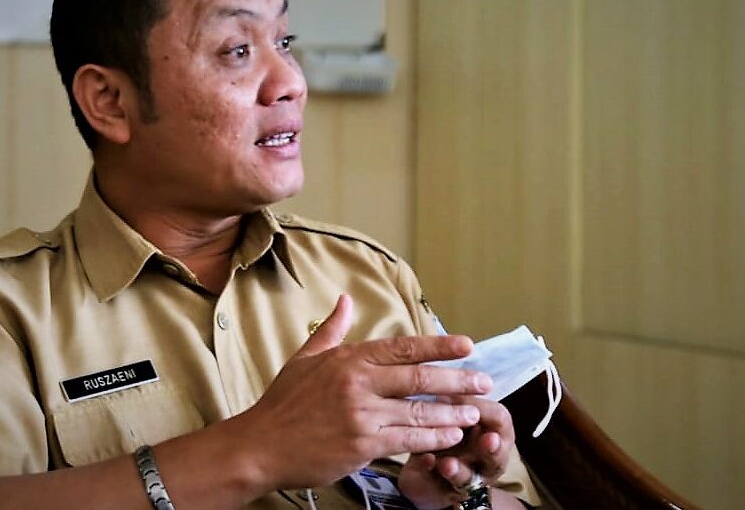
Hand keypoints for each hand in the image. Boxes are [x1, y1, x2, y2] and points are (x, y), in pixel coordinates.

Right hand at [233, 294, 492, 490]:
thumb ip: (332, 330)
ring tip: (475, 412)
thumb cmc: (282, 404)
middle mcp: (358, 383)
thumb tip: (344, 299)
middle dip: (458, 380)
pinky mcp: (362, 445)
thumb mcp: (304, 358)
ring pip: (419, 412)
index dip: (439, 346)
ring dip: (452, 413)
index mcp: (349, 358)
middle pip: (420, 379)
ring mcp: (361, 415)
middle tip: (484, 381)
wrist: (259, 445)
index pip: (404, 347)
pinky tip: (451, 437)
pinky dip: (433, 438)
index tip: (467, 345)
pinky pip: (408, 440)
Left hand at [397, 397, 514, 508]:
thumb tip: (449, 377)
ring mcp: (468, 480)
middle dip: (493, 448)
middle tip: (489, 439)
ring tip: (448, 463)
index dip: (487, 409)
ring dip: (459, 469)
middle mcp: (486, 460)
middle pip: (497, 455)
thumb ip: (456, 401)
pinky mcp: (444, 493)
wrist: (425, 469)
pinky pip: (439, 486)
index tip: (469, 398)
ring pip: (469, 478)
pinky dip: (431, 473)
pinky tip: (424, 462)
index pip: (500, 419)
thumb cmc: (446, 432)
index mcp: (492, 433)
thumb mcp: (454, 412)